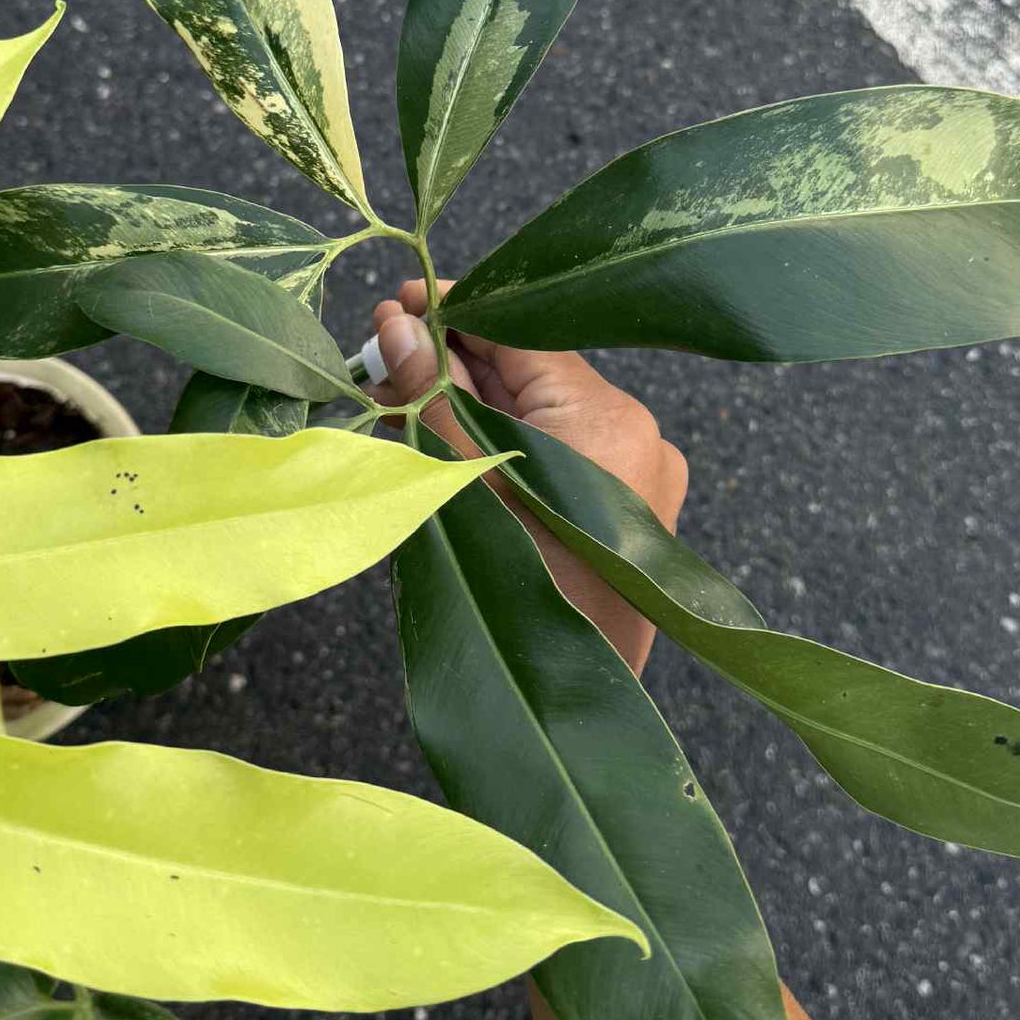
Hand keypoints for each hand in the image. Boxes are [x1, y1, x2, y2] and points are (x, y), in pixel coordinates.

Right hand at [370, 281, 687, 674]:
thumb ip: (431, 399)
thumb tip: (396, 323)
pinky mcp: (627, 508)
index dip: (455, 312)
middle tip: (378, 359)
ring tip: (396, 403)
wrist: (572, 716)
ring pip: (539, 412)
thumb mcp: (460, 485)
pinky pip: (556, 452)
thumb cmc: (515, 602)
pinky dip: (500, 443)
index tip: (396, 303)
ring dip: (468, 404)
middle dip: (451, 363)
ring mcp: (641, 474)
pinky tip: (442, 444)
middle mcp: (640, 437)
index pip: (524, 330)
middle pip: (531, 372)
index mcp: (609, 423)